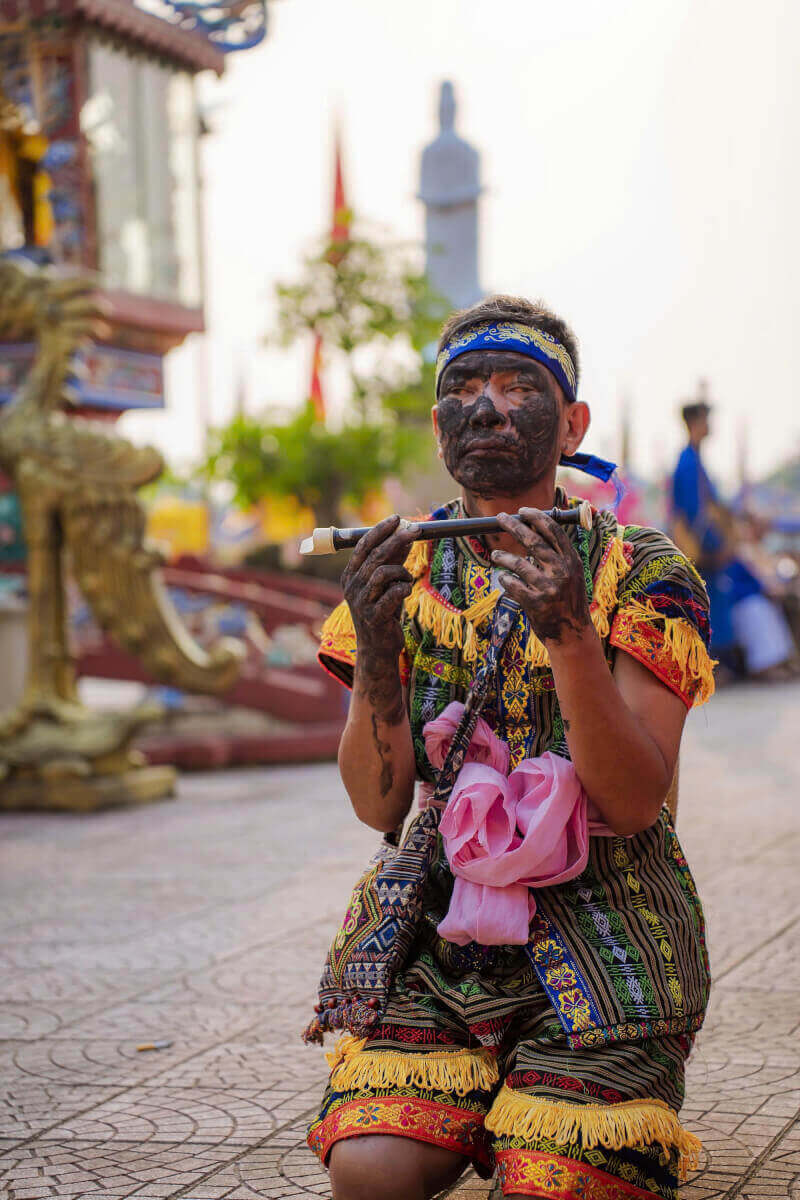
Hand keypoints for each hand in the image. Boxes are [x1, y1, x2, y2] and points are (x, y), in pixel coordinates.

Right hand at [342, 514, 418, 666]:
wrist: (378, 648)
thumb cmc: (383, 612)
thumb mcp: (387, 584)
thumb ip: (393, 561)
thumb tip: (406, 536)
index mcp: (350, 575)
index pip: (363, 545)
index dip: (380, 530)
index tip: (397, 518)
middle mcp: (351, 586)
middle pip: (375, 555)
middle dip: (397, 539)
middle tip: (415, 530)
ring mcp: (360, 602)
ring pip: (384, 573)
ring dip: (402, 572)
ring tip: (407, 579)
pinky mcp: (373, 616)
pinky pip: (394, 593)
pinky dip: (404, 588)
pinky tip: (405, 592)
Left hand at [491, 509, 590, 644]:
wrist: (572, 633)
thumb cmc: (567, 600)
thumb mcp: (571, 574)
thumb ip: (557, 555)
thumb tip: (534, 529)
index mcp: (572, 561)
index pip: (554, 532)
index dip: (537, 518)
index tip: (523, 510)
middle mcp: (562, 572)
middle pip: (534, 542)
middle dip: (515, 526)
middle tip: (500, 518)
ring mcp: (549, 588)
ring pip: (518, 564)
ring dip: (503, 556)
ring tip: (495, 554)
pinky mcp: (536, 603)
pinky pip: (513, 584)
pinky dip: (505, 579)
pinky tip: (503, 578)